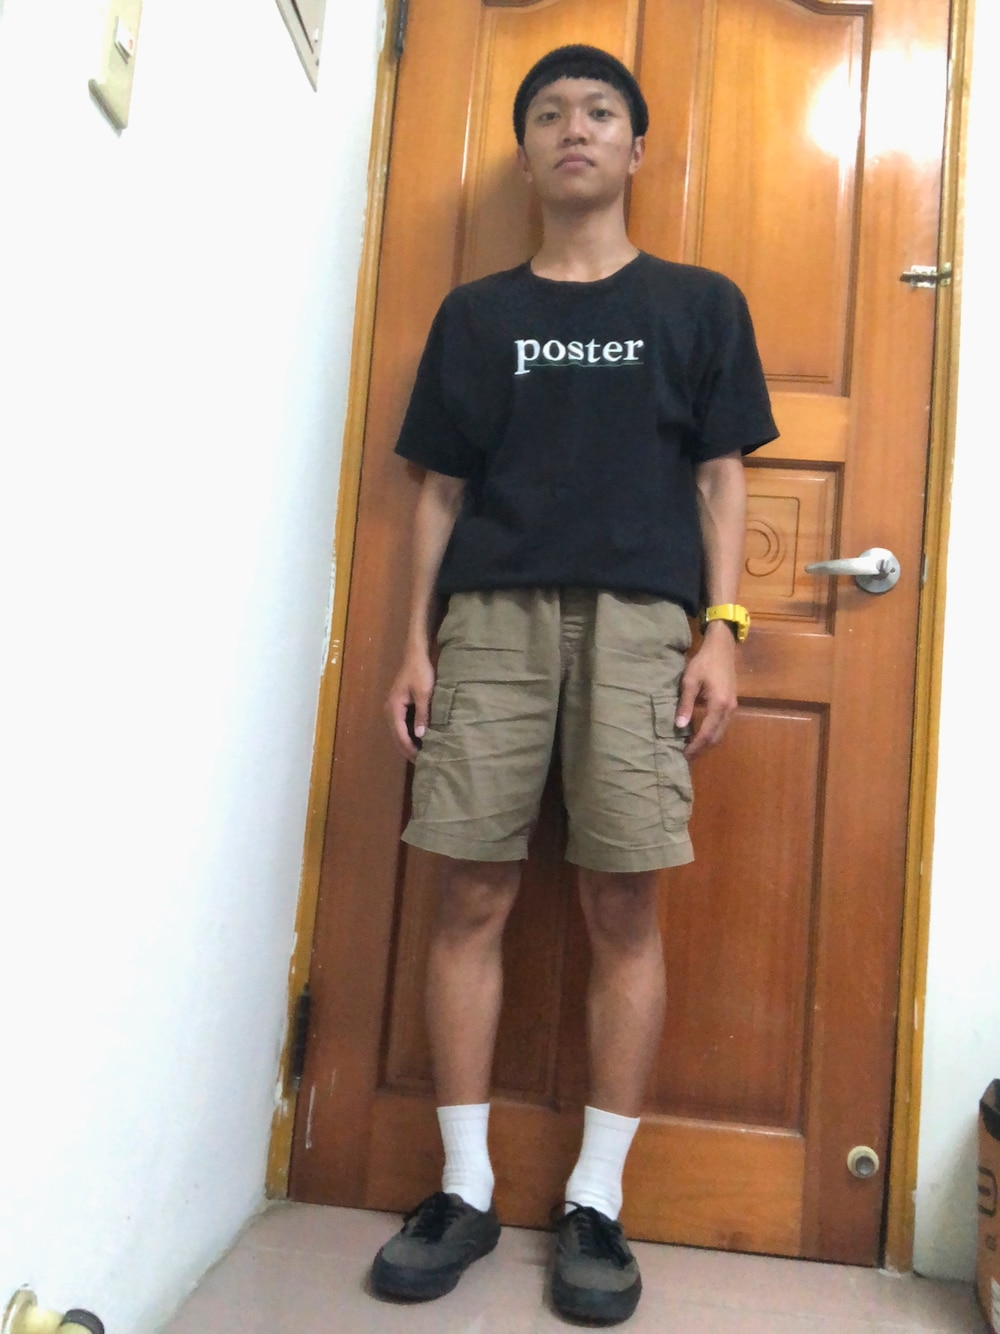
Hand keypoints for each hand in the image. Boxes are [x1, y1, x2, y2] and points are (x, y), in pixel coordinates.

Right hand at [385, 648, 435, 760]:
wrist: (416, 655)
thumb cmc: (420, 672)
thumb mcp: (424, 693)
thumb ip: (422, 714)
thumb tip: (421, 735)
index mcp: (393, 708)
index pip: (400, 735)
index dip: (410, 748)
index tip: (422, 759)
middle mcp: (389, 710)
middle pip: (396, 737)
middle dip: (408, 749)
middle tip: (423, 762)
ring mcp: (393, 708)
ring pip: (398, 732)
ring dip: (408, 743)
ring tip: (422, 754)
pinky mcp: (399, 706)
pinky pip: (401, 725)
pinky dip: (409, 734)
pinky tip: (419, 740)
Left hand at [675, 625, 738, 760]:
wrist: (722, 648)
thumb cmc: (704, 662)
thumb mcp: (690, 681)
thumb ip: (685, 704)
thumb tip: (679, 726)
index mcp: (719, 704)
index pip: (707, 733)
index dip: (695, 746)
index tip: (683, 756)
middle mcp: (728, 709)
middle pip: (716, 737)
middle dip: (701, 748)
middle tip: (685, 756)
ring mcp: (732, 707)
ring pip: (720, 732)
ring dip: (707, 742)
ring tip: (690, 748)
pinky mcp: (731, 704)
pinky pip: (722, 725)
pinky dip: (711, 733)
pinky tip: (699, 734)